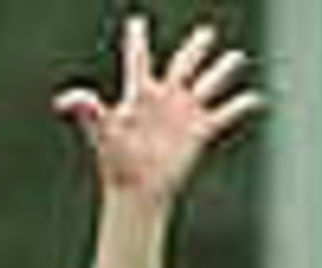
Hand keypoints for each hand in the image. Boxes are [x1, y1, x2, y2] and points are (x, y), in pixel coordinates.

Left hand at [54, 16, 262, 204]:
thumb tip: (64, 101)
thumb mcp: (101, 132)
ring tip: (237, 58)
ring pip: (209, 84)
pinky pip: (225, 114)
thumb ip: (86, 110)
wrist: (137, 191)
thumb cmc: (116, 162)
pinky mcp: (200, 132)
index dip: (137, 40)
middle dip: (196, 48)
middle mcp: (165, 98)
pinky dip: (241, 106)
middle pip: (183, 65)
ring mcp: (184, 114)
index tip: (136, 22)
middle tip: (207, 32)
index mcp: (140, 93)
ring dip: (224, 70)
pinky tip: (257, 99)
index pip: (139, 59)